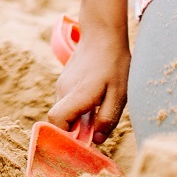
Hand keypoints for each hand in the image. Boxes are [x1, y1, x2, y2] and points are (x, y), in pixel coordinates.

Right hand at [48, 23, 130, 142]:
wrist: (102, 34)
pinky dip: (76, 109)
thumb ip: (108, 118)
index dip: (65, 136)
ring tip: (98, 112)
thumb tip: (97, 140)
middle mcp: (63, 90)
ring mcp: (61, 85)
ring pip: (63, 112)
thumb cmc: (114, 63)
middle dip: (74, 131)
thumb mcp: (119, 94)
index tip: (83, 142)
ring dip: (77, 119)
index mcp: (77, 94)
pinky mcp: (64, 81)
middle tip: (96, 131)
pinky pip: (66, 103)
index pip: (56, 121)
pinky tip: (94, 101)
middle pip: (60, 121)